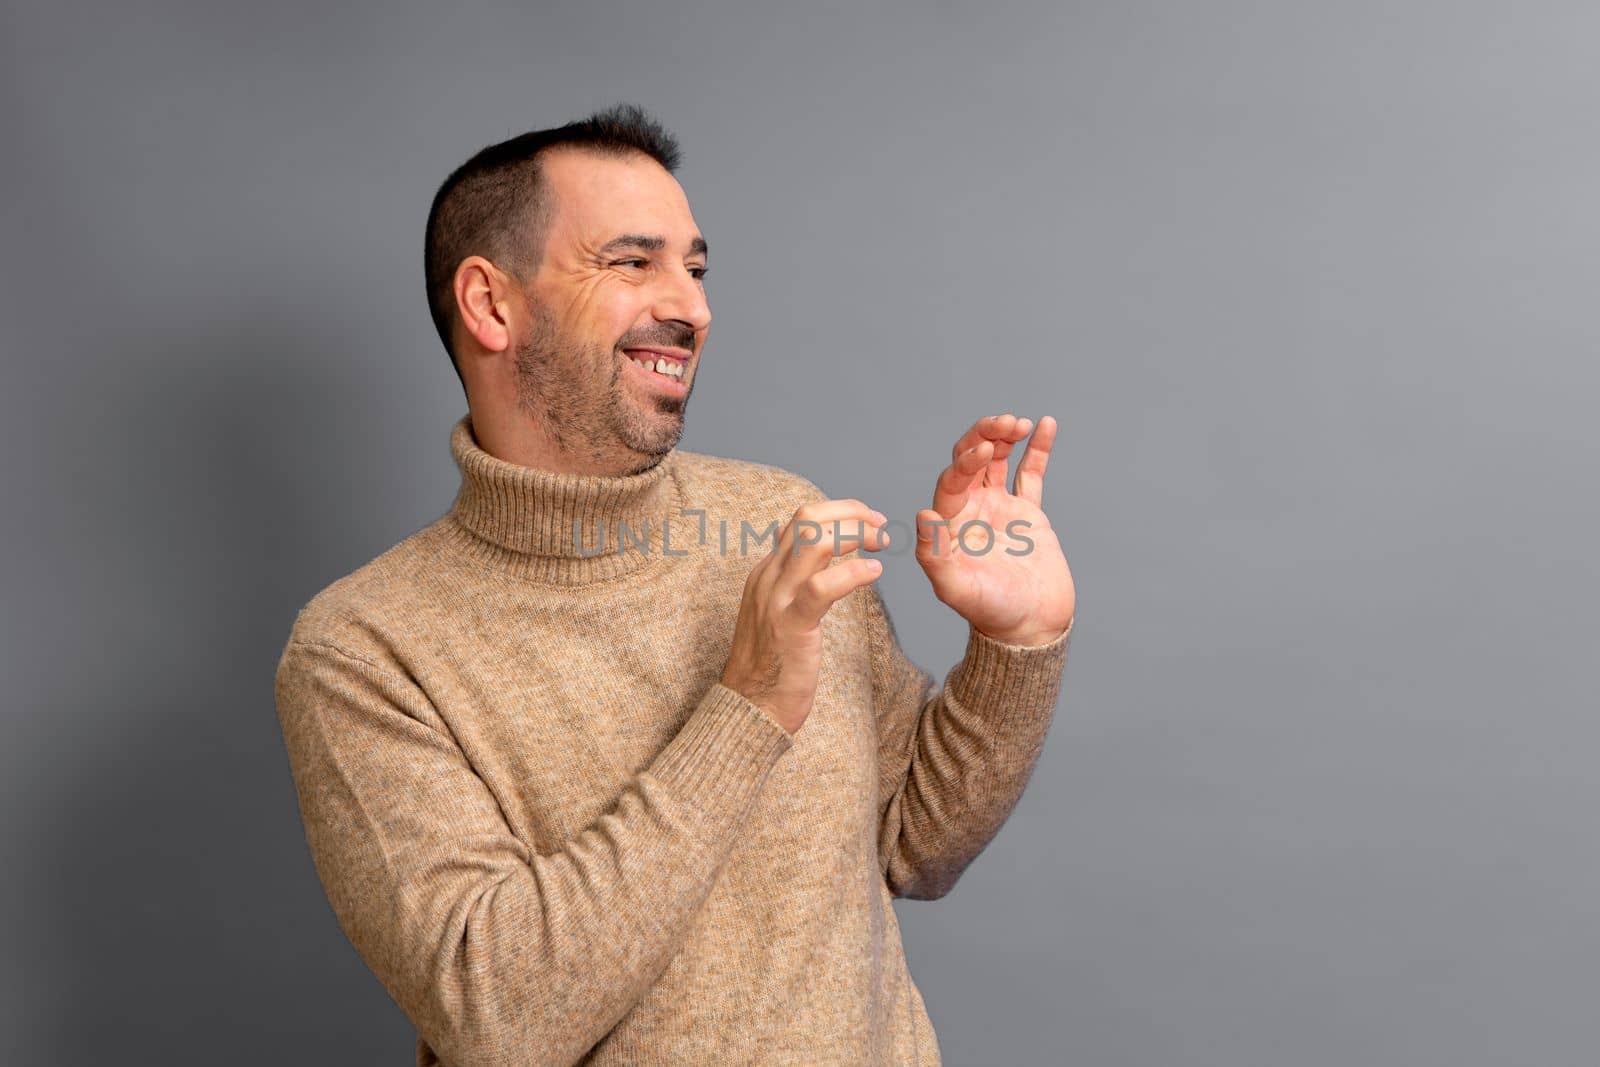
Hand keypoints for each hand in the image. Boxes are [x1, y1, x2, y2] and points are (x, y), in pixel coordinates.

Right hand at [721, 499, 891, 733]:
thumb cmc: (771, 666)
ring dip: (855, 534)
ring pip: (815, 540)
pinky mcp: (791, 625)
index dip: (841, 513)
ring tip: (880, 546)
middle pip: (808, 518)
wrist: (750, 708)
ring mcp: (777, 598)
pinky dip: (854, 572)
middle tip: (879, 527)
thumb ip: (790, 581)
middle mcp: (769, 577)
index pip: (802, 520)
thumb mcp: (776, 611)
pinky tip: (873, 572)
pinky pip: (823, 586)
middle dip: (850, 512)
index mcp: (767, 572)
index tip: (869, 523)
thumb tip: (809, 554)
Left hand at [914, 414, 1074, 645]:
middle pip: (970, 460)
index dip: (965, 461)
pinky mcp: (1028, 513)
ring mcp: (999, 509)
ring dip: (1005, 436)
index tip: (985, 450)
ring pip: (998, 460)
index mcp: (949, 524)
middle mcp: (970, 510)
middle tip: (1006, 422)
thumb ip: (934, 555)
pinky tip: (1047, 424)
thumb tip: (922, 514)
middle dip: (984, 436)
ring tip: (1021, 422)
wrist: (1031, 628)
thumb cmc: (991, 613)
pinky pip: (1031, 473)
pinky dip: (1038, 449)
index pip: (951, 479)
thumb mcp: (957, 589)